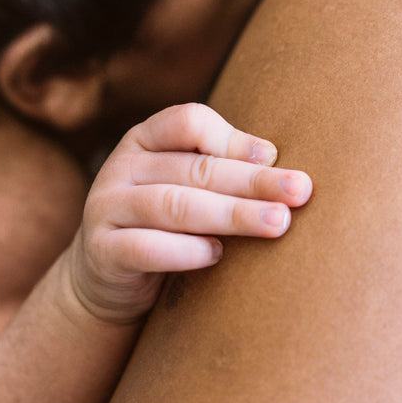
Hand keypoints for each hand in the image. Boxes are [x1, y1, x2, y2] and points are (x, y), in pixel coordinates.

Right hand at [63, 102, 311, 324]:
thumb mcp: (184, 188)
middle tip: (300, 191)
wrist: (106, 280)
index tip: (272, 157)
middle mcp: (120, 168)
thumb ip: (218, 169)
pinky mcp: (101, 251)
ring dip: (232, 214)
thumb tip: (272, 157)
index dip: (232, 138)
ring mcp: (105, 208)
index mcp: (144, 140)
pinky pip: (145, 248)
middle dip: (252, 180)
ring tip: (276, 222)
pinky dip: (184, 251)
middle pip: (194, 169)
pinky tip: (218, 256)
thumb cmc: (163, 227)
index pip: (188, 122)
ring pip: (175, 206)